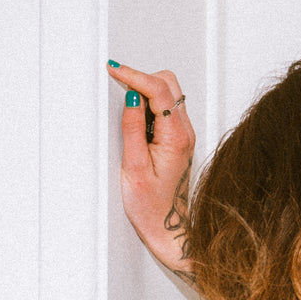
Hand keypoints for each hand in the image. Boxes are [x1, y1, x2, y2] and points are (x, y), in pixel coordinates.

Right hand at [106, 61, 195, 277]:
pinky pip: (166, 109)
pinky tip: (137, 122)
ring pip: (168, 94)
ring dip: (145, 93)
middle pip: (168, 84)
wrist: (168, 229)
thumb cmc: (152, 207)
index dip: (135, 75)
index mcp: (176, 138)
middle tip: (119, 90)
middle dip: (142, 79)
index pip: (160, 89)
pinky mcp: (178, 140)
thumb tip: (130, 96)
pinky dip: (149, 106)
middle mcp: (185, 134)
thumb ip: (132, 128)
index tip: (115, 70)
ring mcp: (184, 136)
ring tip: (127, 114)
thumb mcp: (134, 168)